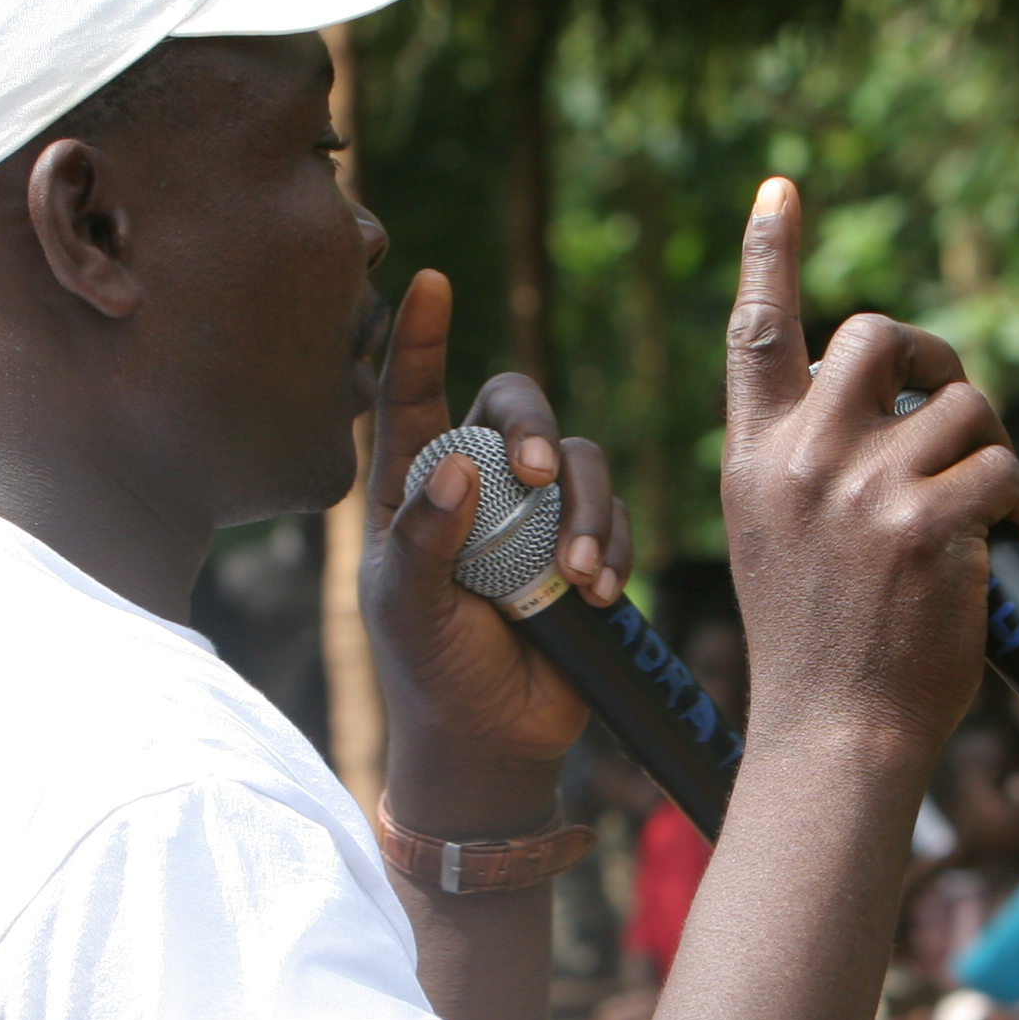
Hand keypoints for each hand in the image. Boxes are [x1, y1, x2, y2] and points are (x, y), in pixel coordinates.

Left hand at [365, 268, 633, 833]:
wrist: (494, 738)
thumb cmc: (430, 670)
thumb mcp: (407, 609)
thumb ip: (423, 539)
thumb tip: (460, 470)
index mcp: (413, 484)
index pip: (411, 395)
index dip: (418, 337)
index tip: (426, 281)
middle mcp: (476, 480)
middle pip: (514, 404)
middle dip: (532, 430)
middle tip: (535, 479)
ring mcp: (534, 510)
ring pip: (575, 457)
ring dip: (584, 507)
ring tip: (577, 575)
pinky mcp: (583, 540)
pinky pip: (612, 509)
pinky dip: (611, 542)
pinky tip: (596, 592)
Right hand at [717, 179, 1018, 768]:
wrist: (834, 739)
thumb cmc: (818, 652)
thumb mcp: (778, 541)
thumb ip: (810, 464)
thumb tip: (896, 401)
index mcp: (754, 461)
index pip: (757, 333)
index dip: (772, 253)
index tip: (780, 190)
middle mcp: (801, 462)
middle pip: (880, 339)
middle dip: (934, 357)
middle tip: (952, 406)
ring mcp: (863, 492)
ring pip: (964, 407)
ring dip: (992, 452)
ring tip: (986, 513)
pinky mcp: (929, 528)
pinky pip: (1006, 469)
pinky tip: (1017, 541)